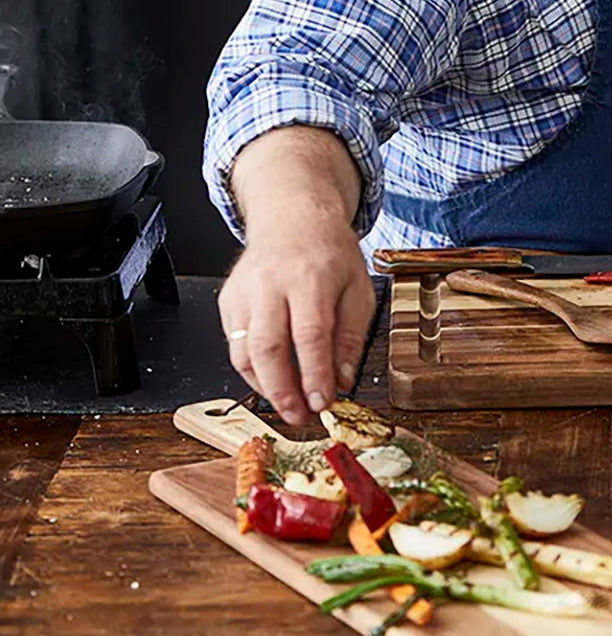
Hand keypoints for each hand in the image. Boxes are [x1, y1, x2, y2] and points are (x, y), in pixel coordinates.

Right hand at [218, 127, 373, 424]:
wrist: (293, 218)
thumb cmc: (329, 254)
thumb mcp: (358, 290)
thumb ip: (351, 337)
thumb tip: (341, 381)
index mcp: (310, 277)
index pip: (310, 335)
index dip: (315, 375)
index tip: (323, 402)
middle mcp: (270, 283)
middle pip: (268, 346)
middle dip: (283, 390)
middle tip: (300, 416)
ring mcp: (244, 292)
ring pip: (244, 350)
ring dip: (265, 387)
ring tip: (288, 407)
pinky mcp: (228, 301)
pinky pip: (235, 345)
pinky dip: (252, 371)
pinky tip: (272, 383)